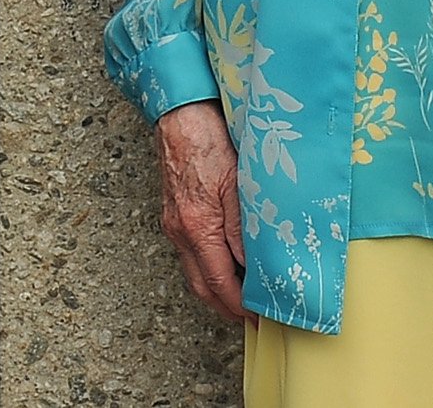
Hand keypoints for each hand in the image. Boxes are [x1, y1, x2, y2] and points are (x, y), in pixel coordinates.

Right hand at [153, 101, 247, 320]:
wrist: (181, 116)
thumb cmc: (210, 142)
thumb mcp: (238, 185)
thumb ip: (244, 228)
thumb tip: (254, 266)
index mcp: (197, 227)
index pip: (219, 283)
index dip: (239, 306)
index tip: (259, 318)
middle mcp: (180, 231)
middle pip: (201, 287)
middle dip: (226, 307)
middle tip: (253, 317)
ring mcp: (174, 224)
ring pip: (194, 272)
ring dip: (217, 289)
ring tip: (243, 296)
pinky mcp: (174, 214)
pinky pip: (190, 253)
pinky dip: (208, 268)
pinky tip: (226, 263)